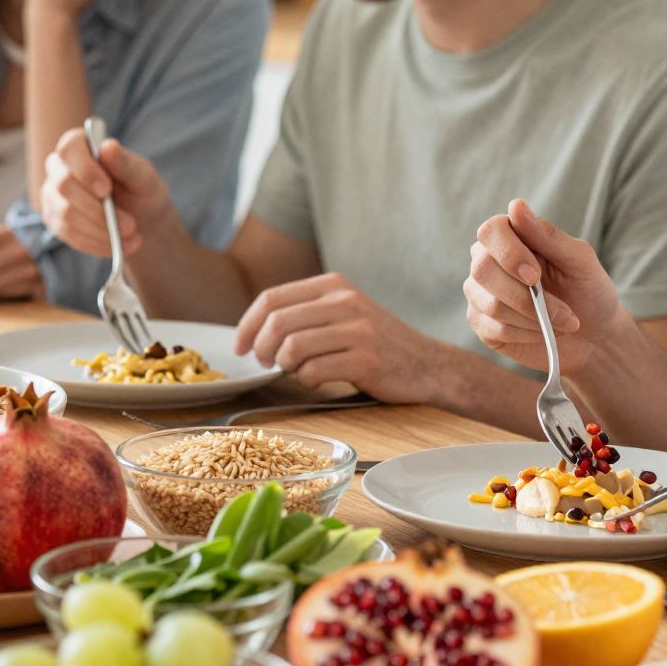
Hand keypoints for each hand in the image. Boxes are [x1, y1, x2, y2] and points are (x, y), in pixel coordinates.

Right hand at [38, 128, 171, 258]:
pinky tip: (117, 246)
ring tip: (131, 239)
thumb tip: (108, 146)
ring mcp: (52, 195)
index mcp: (79, 145)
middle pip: (64, 186)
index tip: (106, 189)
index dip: (85, 169)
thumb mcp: (141, 175)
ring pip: (66, 215)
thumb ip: (125, 163)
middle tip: (130, 225)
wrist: (139, 216)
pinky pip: (69, 235)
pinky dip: (96, 243)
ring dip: (101, 231)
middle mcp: (58, 167)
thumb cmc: (139, 187)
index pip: (69, 149)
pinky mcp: (54, 220)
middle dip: (98, 210)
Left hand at [233, 273, 443, 400]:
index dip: (247, 325)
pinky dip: (306, 381)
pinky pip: (313, 372)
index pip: (271, 298)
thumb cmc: (375, 342)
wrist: (426, 364)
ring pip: (293, 348)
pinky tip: (316, 380)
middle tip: (264, 363)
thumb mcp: (343, 312)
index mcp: (333, 285)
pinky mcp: (365, 359)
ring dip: (285, 366)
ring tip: (295, 370)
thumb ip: (305, 312)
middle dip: (261, 348)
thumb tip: (253, 330)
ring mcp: (357, 330)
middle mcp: (344, 301)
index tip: (240, 346)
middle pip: (277, 323)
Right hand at [465, 198, 623, 374]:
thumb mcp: (579, 260)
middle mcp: (487, 261)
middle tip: (562, 310)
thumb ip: (548, 235)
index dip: (508, 253)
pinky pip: (495, 329)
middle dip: (524, 296)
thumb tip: (515, 205)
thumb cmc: (588, 291)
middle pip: (483, 270)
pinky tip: (544, 332)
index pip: (490, 231)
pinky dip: (527, 333)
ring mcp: (480, 294)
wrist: (594, 336)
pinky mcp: (482, 324)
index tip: (535, 275)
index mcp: (510, 238)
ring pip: (490, 304)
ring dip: (534, 318)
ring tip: (563, 322)